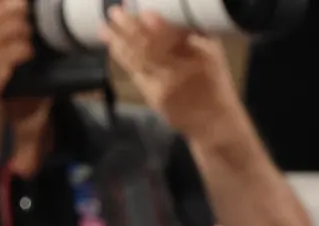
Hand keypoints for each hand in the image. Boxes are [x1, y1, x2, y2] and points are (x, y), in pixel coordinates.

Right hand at [0, 0, 32, 123]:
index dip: (2, 1)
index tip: (9, 6)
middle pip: (7, 8)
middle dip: (19, 15)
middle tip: (22, 23)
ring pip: (18, 26)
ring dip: (25, 33)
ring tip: (23, 40)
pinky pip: (22, 48)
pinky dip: (26, 51)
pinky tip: (23, 55)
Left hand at [104, 8, 238, 142]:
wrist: (214, 121)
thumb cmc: (213, 81)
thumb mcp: (213, 53)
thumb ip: (191, 34)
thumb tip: (158, 12)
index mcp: (202, 56)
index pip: (177, 39)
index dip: (159, 27)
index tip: (145, 13)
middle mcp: (183, 72)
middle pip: (151, 47)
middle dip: (130, 28)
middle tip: (115, 12)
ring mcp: (166, 87)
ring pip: (138, 61)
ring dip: (118, 42)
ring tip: (104, 28)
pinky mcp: (154, 98)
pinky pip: (135, 74)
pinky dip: (122, 57)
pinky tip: (112, 45)